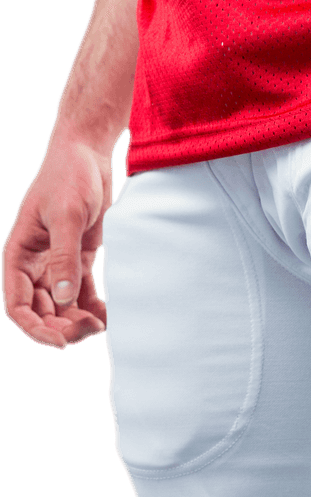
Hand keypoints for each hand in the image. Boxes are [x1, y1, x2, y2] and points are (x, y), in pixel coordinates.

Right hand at [2, 133, 110, 348]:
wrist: (87, 153)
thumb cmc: (69, 177)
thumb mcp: (67, 217)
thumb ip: (64, 259)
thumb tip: (61, 299)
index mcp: (18, 255)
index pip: (17, 306)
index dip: (35, 330)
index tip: (61, 343)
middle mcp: (33, 264)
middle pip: (41, 312)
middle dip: (62, 328)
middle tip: (91, 329)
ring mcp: (56, 263)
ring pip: (61, 307)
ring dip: (78, 321)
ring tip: (102, 323)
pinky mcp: (79, 259)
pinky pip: (82, 293)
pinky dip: (92, 307)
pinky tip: (108, 315)